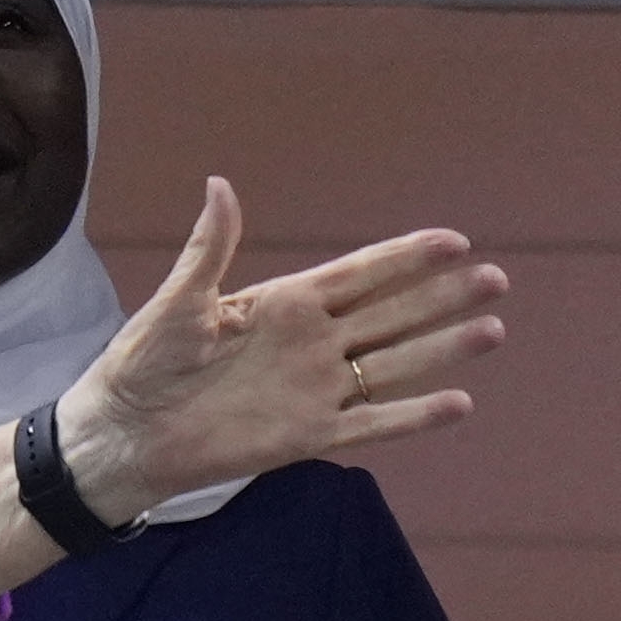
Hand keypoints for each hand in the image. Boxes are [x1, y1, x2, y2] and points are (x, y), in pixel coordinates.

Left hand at [55, 179, 506, 521]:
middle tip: (497, 279)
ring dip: (442, 348)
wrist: (124, 435)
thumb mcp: (177, 302)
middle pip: (392, 315)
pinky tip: (459, 403)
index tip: (454, 241)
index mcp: (284, 303)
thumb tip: (221, 184)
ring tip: (494, 330)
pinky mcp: (307, 436)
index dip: (406, 258)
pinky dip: (413, 416)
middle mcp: (310, 344)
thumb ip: (210, 249)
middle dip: (443, 297)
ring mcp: (313, 390)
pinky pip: (371, 425)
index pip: (359, 274)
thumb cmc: (141, 364)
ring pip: (394, 364)